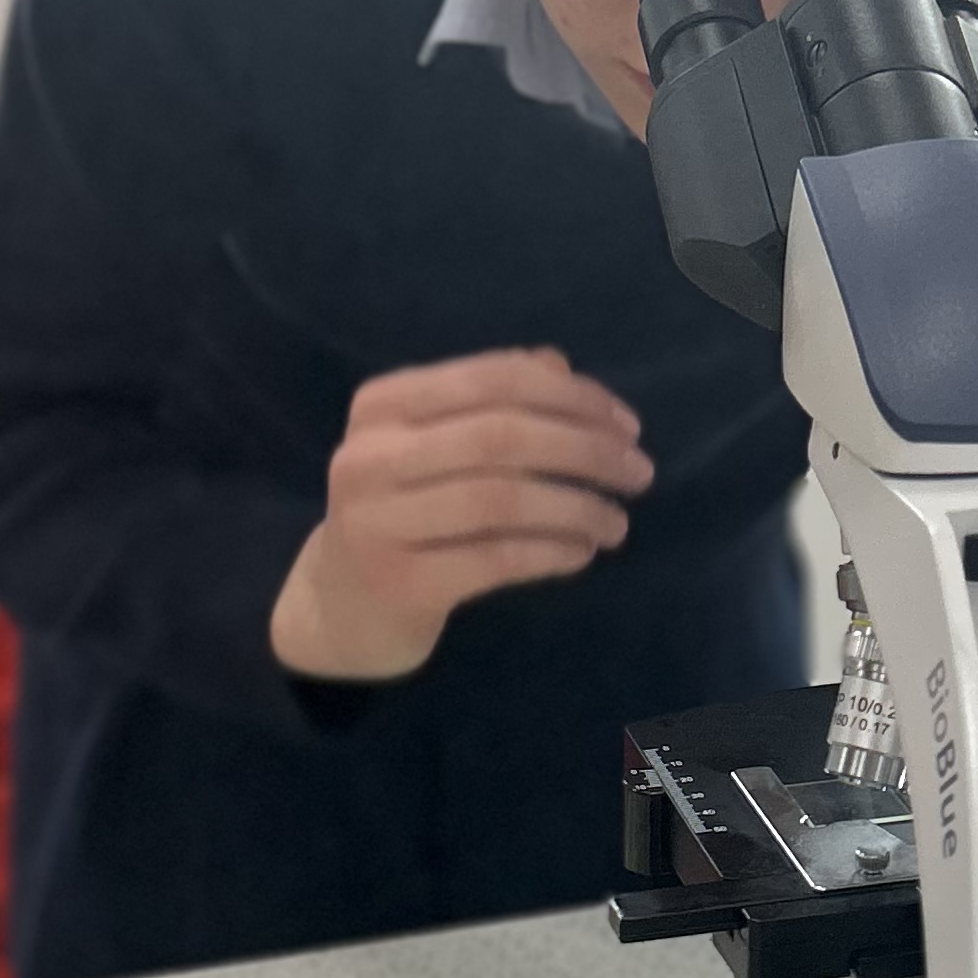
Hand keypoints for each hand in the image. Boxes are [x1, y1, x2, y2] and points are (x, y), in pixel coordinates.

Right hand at [270, 348, 652, 683]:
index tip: (627, 424)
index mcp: (383, 405)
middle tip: (639, 473)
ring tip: (617, 523)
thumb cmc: (403, 513)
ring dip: (577, 507)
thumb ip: (492, 402)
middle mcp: (371, 456)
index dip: (572, 397)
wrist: (338, 608)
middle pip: (502, 435)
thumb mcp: (434, 446)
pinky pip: (497, 558)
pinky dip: (552, 551)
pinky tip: (583, 552)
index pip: (494, 379)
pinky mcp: (401, 584)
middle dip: (586, 449)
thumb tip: (561, 368)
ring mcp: (379, 522)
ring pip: (502, 499)